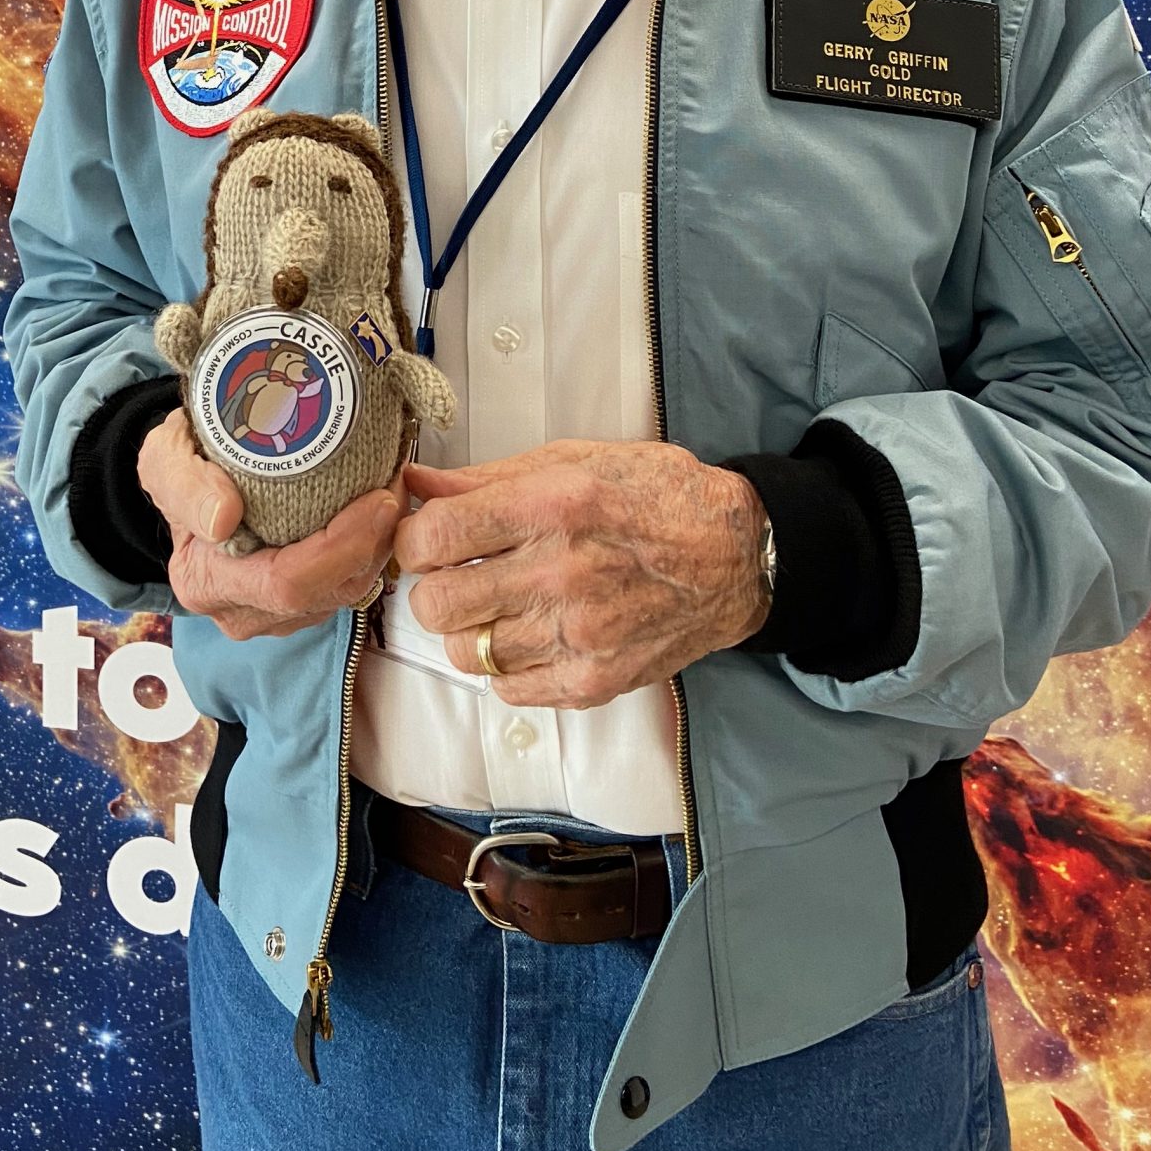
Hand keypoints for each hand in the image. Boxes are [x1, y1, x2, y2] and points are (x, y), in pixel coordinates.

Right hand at [137, 407, 400, 641]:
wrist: (187, 481)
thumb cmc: (182, 467)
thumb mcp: (165, 458)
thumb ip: (185, 485)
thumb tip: (223, 518)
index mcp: (206, 582)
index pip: (287, 583)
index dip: (342, 546)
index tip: (377, 498)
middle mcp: (240, 611)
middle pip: (328, 593)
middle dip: (374, 542)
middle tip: (398, 484)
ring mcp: (272, 615)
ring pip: (345, 594)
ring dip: (379, 546)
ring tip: (394, 490)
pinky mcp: (298, 606)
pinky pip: (345, 586)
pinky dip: (369, 549)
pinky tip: (378, 511)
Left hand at [397, 437, 769, 706]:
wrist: (735, 556)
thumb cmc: (656, 497)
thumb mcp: (573, 460)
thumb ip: (486, 478)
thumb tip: (416, 483)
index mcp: (552, 506)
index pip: (434, 536)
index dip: (415, 539)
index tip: (428, 539)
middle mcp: (560, 574)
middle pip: (436, 603)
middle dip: (434, 586)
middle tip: (459, 574)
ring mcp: (577, 636)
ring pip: (465, 653)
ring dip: (471, 629)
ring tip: (501, 604)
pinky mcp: (592, 682)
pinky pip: (506, 690)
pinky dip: (507, 666)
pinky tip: (532, 634)